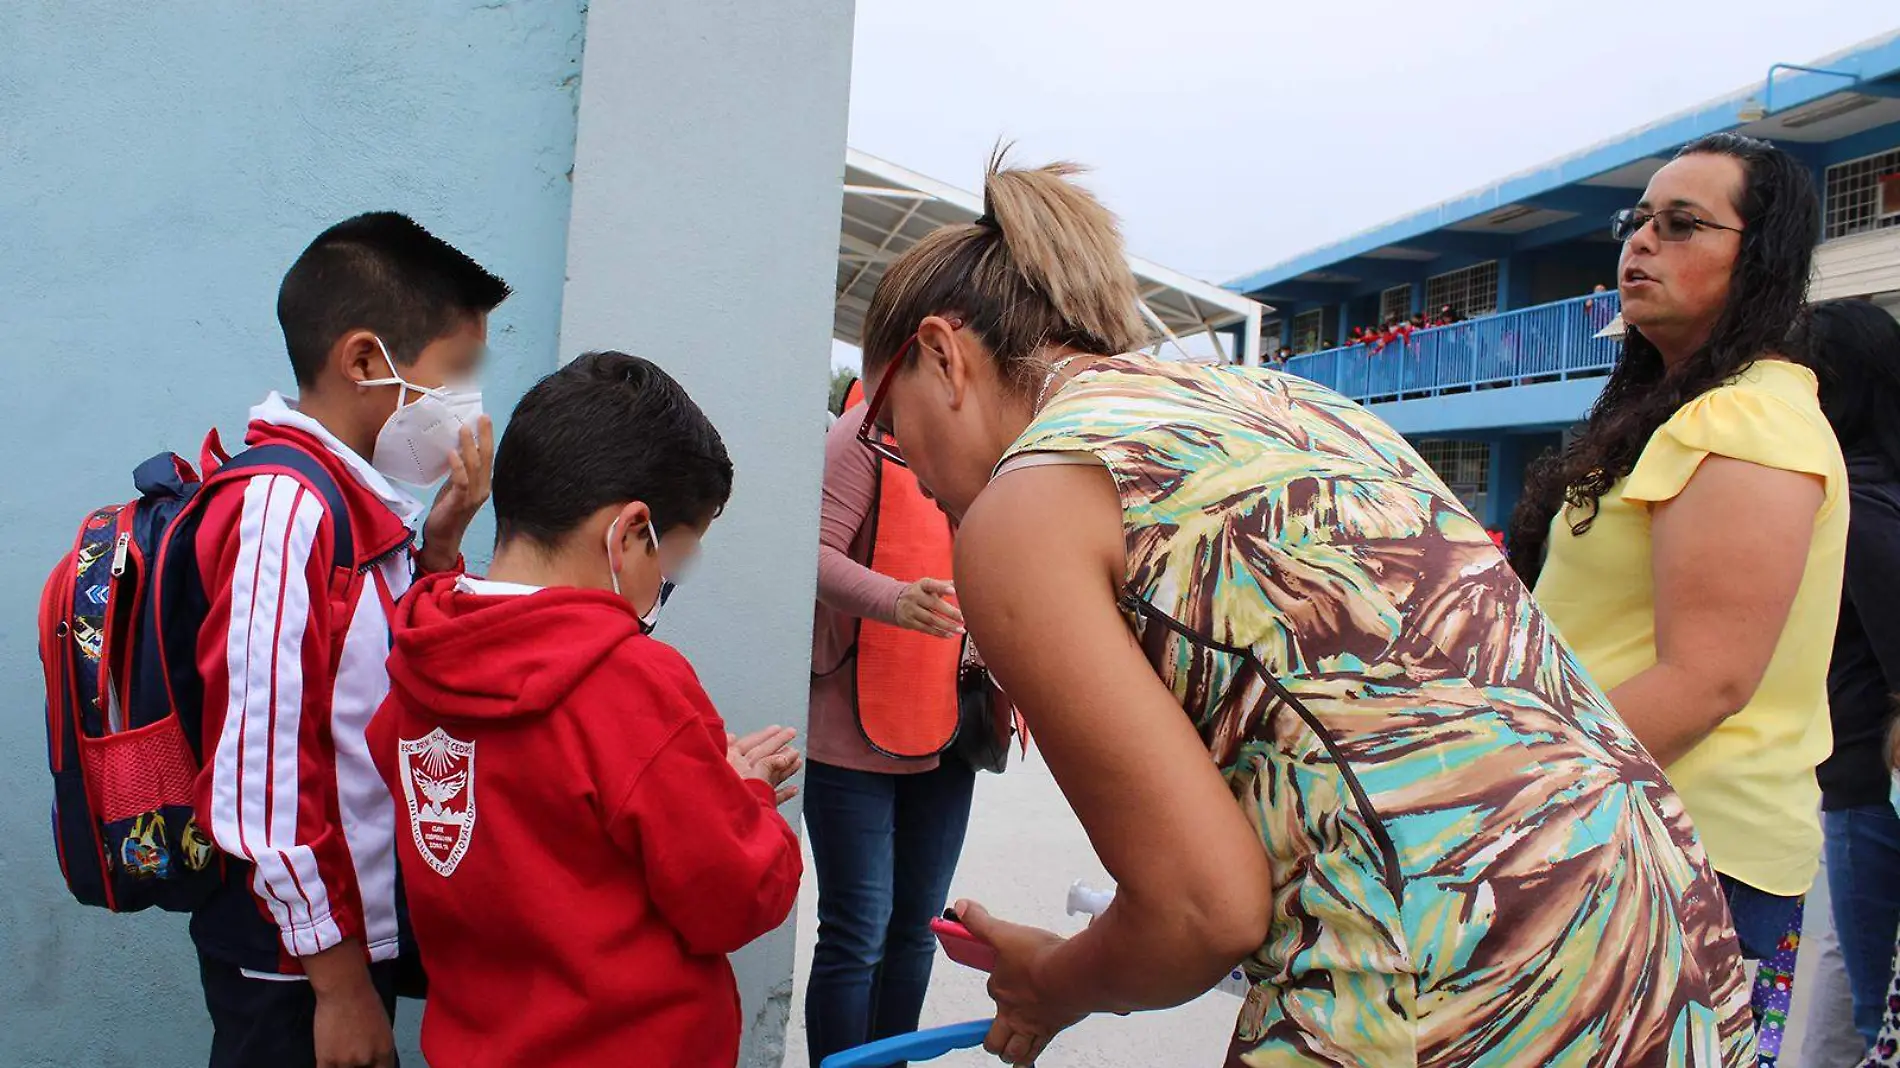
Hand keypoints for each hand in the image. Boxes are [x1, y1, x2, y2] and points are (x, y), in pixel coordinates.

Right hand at [308, 947, 394, 1067]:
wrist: (344, 989)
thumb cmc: (366, 1001)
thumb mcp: (383, 1027)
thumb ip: (379, 1048)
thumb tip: (374, 1061)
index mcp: (386, 1051)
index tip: (367, 1066)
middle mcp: (368, 1060)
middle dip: (359, 1067)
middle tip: (351, 1055)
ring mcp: (346, 1062)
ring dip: (342, 1066)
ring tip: (340, 1052)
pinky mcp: (326, 1059)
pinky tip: (328, 1061)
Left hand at [418, 416, 494, 573]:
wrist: (442, 538)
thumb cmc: (447, 511)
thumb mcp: (455, 486)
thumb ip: (460, 470)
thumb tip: (459, 448)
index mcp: (483, 484)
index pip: (488, 457)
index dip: (487, 438)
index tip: (484, 420)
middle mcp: (482, 489)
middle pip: (486, 458)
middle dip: (485, 436)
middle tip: (482, 417)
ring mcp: (472, 496)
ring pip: (475, 467)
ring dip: (469, 446)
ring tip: (464, 429)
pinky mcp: (460, 502)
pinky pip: (461, 481)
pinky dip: (457, 466)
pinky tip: (452, 453)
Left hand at [728, 726, 802, 804]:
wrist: (727, 829)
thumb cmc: (727, 799)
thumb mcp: (752, 775)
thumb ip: (766, 764)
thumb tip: (781, 757)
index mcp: (732, 764)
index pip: (751, 744)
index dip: (766, 736)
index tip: (779, 729)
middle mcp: (738, 776)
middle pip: (761, 757)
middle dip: (778, 745)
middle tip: (792, 734)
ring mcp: (748, 792)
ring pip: (768, 776)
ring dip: (784, 768)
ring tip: (798, 760)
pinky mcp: (756, 810)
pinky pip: (771, 798)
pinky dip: (783, 793)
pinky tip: (793, 789)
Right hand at [895, 577, 962, 637]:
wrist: (896, 601)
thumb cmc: (920, 593)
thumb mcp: (928, 585)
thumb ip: (944, 585)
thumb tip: (963, 583)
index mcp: (922, 585)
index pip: (932, 585)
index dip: (942, 588)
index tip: (954, 591)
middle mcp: (915, 596)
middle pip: (934, 605)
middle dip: (950, 613)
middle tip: (963, 618)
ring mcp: (911, 610)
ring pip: (931, 619)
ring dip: (948, 626)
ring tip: (960, 629)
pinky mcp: (909, 622)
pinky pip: (926, 629)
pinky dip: (940, 633)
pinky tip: (950, 634)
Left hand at [957, 899, 1085, 1065]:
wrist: (1073, 975)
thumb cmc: (1042, 958)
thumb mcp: (1006, 934)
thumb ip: (982, 923)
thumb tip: (962, 908)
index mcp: (1002, 990)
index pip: (992, 989)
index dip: (996, 984)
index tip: (1001, 978)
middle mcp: (1014, 1013)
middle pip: (994, 1038)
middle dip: (992, 1038)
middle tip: (993, 1034)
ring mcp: (1033, 1026)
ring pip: (1013, 1052)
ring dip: (1008, 1052)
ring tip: (1008, 1052)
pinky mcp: (1052, 1030)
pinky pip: (1037, 1052)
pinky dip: (1030, 1057)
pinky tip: (1028, 1060)